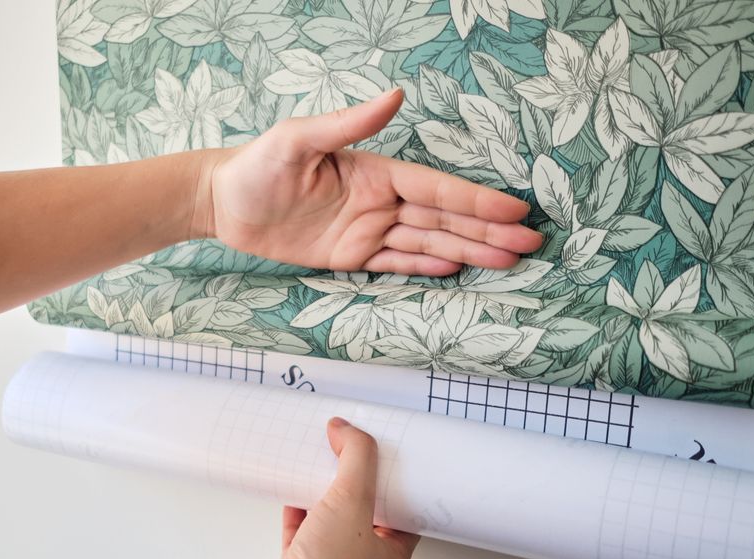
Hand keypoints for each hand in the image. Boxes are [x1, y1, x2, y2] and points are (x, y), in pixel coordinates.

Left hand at [203, 88, 541, 276]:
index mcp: (375, 172)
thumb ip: (348, 123)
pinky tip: (459, 269)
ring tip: (509, 260)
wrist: (224, 204)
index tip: (514, 210)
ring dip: (469, 252)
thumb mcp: (299, 139)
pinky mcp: (350, 256)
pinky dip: (427, 267)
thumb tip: (396, 95)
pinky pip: (397, 263)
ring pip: (428, 243)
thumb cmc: (257, 166)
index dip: (474, 201)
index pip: (435, 189)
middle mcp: (379, 202)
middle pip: (443, 220)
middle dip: (487, 231)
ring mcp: (367, 230)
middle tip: (530, 244)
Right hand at [228, 418, 418, 558]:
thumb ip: (354, 458)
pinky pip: (299, 534)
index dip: (395, 483)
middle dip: (356, 486)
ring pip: (330, 523)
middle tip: (351, 457)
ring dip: (325, 497)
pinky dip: (295, 512)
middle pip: (364, 514)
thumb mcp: (352, 499)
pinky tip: (291, 494)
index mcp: (390, 554)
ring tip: (321, 467)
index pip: (402, 512)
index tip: (384, 457)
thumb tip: (347, 430)